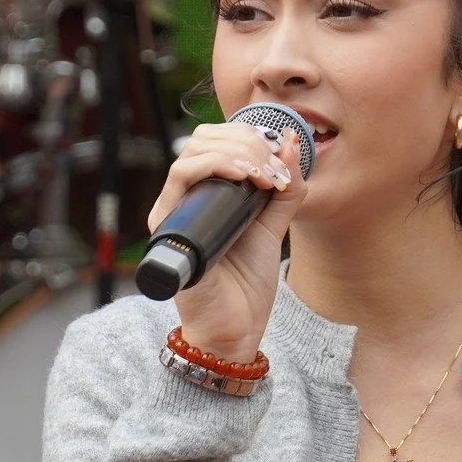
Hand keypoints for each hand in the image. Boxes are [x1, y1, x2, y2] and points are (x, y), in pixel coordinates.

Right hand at [145, 120, 307, 363]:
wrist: (235, 326)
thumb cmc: (247, 281)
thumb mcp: (274, 225)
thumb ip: (285, 188)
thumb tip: (292, 142)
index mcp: (207, 193)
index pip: (217, 140)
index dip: (250, 135)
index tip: (282, 155)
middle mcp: (186, 198)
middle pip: (203, 138)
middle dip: (247, 142)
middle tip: (275, 166)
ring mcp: (174, 211)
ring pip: (192, 152)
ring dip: (237, 152)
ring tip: (265, 174)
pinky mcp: (169, 227)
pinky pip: (181, 177)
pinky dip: (215, 166)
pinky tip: (246, 177)